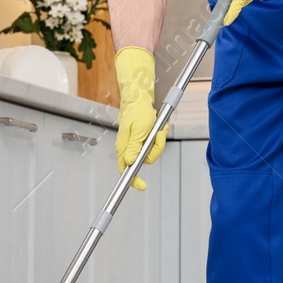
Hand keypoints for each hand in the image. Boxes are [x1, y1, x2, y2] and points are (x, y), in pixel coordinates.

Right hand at [114, 46, 166, 189]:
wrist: (139, 96)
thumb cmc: (138, 110)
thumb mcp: (139, 129)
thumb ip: (134, 147)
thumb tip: (129, 163)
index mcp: (124, 146)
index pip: (125, 169)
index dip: (133, 180)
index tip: (142, 186)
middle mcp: (128, 147)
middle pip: (143, 160)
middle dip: (155, 150)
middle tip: (158, 136)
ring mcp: (134, 143)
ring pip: (150, 152)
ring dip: (158, 142)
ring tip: (159, 129)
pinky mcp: (140, 138)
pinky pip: (152, 144)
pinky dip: (158, 138)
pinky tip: (159, 129)